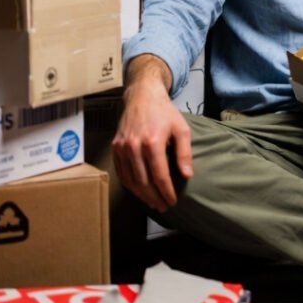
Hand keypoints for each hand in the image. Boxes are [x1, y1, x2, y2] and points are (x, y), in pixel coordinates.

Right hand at [112, 55, 193, 210]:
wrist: (142, 95)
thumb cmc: (165, 112)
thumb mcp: (181, 129)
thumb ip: (184, 153)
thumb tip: (187, 175)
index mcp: (152, 142)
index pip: (159, 176)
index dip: (166, 192)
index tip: (172, 201)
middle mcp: (134, 146)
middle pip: (144, 182)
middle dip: (154, 197)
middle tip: (163, 206)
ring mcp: (122, 147)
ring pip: (130, 180)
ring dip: (142, 195)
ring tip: (153, 203)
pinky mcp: (115, 147)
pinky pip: (121, 172)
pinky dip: (130, 185)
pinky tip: (139, 191)